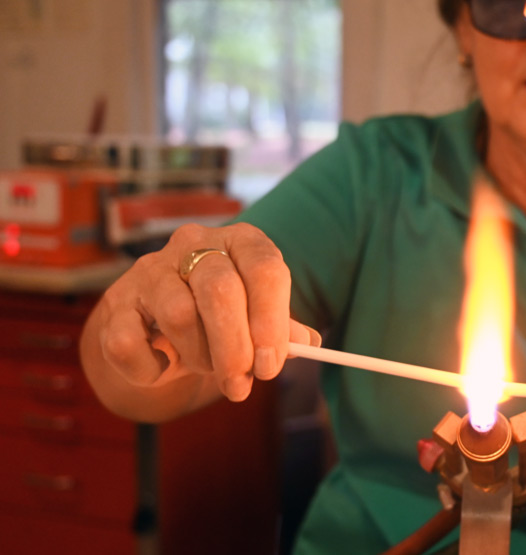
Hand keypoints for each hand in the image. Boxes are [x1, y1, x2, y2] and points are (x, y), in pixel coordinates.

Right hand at [94, 222, 318, 401]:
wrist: (154, 326)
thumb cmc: (219, 319)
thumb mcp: (256, 318)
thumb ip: (282, 330)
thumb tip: (307, 344)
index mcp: (240, 242)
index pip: (265, 267)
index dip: (271, 319)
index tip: (271, 364)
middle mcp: (194, 244)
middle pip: (221, 290)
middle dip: (235, 348)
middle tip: (242, 385)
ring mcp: (150, 269)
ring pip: (179, 314)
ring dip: (199, 357)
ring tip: (207, 368)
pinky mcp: (116, 302)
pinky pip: (130, 342)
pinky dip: (152, 368)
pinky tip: (164, 367)